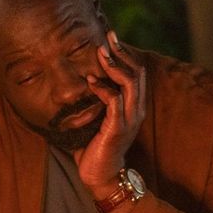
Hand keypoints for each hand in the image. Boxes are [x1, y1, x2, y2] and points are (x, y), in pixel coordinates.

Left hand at [73, 31, 146, 212]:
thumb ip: (92, 101)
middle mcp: (136, 110)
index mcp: (132, 106)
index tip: (110, 37)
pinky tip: (91, 80)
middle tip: (107, 37)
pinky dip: (104, 89)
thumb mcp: (95, 118)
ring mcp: (129, 119)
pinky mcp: (118, 129)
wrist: (101, 176)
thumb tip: (75, 81)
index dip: (124, 54)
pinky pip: (115, 102)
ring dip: (115, 66)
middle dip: (121, 52)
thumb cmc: (94, 147)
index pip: (135, 72)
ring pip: (131, 83)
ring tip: (100, 52)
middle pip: (137, 72)